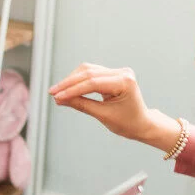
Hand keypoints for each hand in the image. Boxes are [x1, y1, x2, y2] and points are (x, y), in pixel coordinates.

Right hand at [49, 63, 179, 151]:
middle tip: (52, 93)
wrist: (141, 124)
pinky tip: (67, 88)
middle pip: (88, 73)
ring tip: (57, 92)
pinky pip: (91, 73)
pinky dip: (78, 81)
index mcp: (125, 82)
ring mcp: (118, 71)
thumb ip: (81, 105)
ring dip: (71, 80)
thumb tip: (59, 99)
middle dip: (68, 83)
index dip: (72, 89)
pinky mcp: (112, 73)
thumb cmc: (127, 123)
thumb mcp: (103, 116)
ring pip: (88, 70)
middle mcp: (122, 72)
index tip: (56, 96)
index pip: (92, 82)